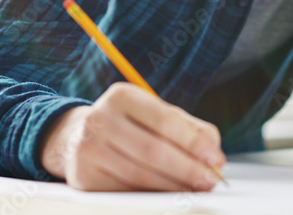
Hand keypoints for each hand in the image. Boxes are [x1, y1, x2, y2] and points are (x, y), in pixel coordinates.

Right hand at [40, 82, 225, 190]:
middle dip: (187, 169)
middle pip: (153, 151)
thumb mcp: (156, 115)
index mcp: (122, 96)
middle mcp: (100, 119)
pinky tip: (168, 194)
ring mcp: (88, 149)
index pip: (165, 120)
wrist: (77, 137)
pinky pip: (126, 191)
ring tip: (194, 188)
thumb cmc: (128, 125)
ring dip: (173, 186)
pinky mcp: (84, 177)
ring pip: (140, 175)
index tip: (215, 159)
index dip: (194, 142)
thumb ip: (190, 129)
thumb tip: (215, 155)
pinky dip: (152, 195)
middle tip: (210, 180)